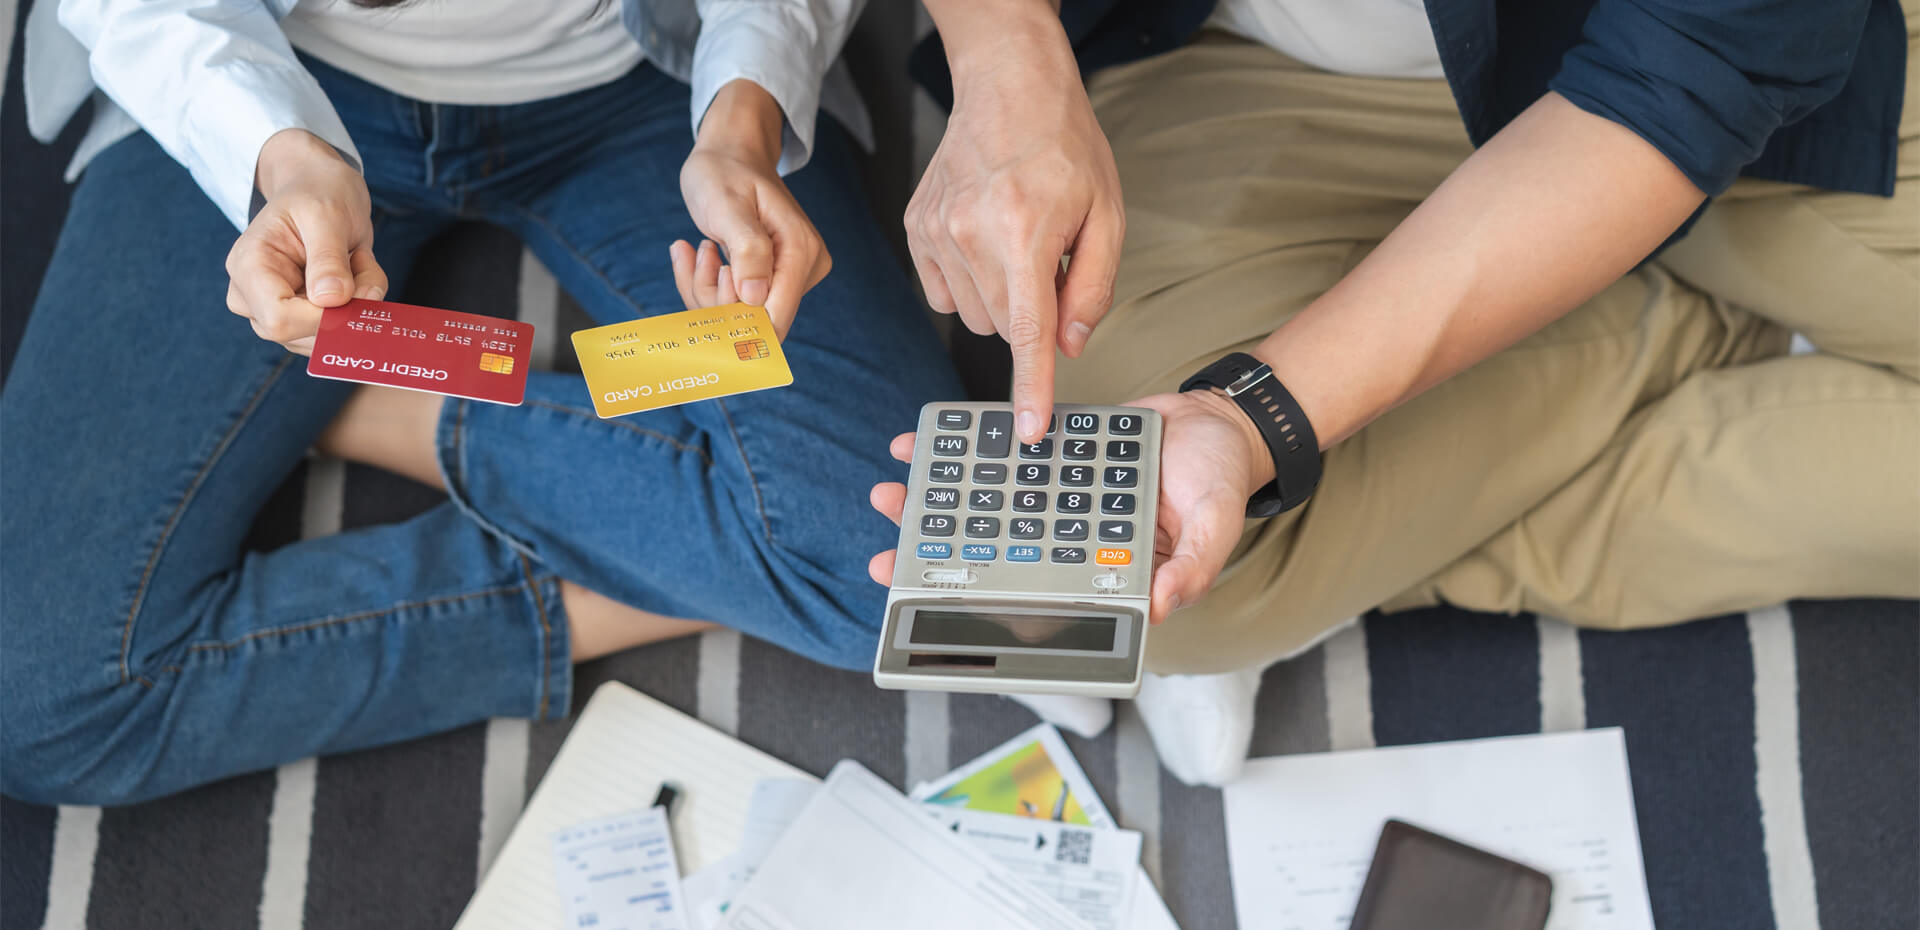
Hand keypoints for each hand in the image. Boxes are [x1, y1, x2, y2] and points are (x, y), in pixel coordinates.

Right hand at [226, 129, 386, 354]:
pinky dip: (360, 306)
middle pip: (301, 335)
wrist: (321, 187)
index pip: (278, 320)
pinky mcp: (300, 318)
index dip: (323, 318)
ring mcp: (275, 310)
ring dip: (356, 305)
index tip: (354, 290)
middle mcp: (253, 295)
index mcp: (248, 267)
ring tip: (355, 260)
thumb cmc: (319, 193)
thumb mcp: (327, 215)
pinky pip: (336, 331)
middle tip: (359, 262)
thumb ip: (329, 259)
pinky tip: (355, 273)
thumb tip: (331, 301)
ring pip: (323, 338)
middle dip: (344, 308)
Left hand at [679, 80, 828, 337]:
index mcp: (801, 252)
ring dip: (707, 288)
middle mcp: (804, 271)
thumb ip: (747, 249)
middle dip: (714, 297)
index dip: (735, 319)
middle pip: (754, 320)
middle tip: (701, 252)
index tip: (712, 280)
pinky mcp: (774, 280)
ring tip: (699, 249)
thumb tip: (754, 298)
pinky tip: (703, 253)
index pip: (775, 317)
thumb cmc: (727, 172)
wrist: (732, 155)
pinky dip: (710, 285)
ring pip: (740, 314)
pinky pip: (736, 302)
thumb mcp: (729, 205)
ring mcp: (790, 277)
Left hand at [866, 391, 1272, 623]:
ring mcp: (1052, 507)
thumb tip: (1159, 607)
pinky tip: (921, 446)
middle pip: (992, 567)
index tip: (937, 615)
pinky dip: (959, 457)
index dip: (986, 621)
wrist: (1218, 420)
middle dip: (936, 566)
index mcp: (1105, 577)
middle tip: (886, 559)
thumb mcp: (1218, 524)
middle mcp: (1069, 548)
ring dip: (934, 511)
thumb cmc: (1223, 480)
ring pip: (983, 517)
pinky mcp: (1045, 465)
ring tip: (890, 496)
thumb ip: (1193, 568)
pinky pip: (996, 466)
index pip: (1040, 611)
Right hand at [907, 4, 1124, 441]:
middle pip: (1001, 328)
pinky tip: (983, 246)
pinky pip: (941, 294)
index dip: (1031, 388)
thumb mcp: (1107, 215)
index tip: (1027, 431)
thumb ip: (1091, 287)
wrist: (1009, 89)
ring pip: (970, 315)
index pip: (1027, 332)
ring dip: (998, 300)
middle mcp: (970, 235)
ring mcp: (935, 232)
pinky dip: (966, 285)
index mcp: (1024, 233)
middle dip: (1029, 314)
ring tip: (1015, 245)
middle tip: (1046, 264)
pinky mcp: (915, 229)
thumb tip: (1070, 347)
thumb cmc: (1066, 148)